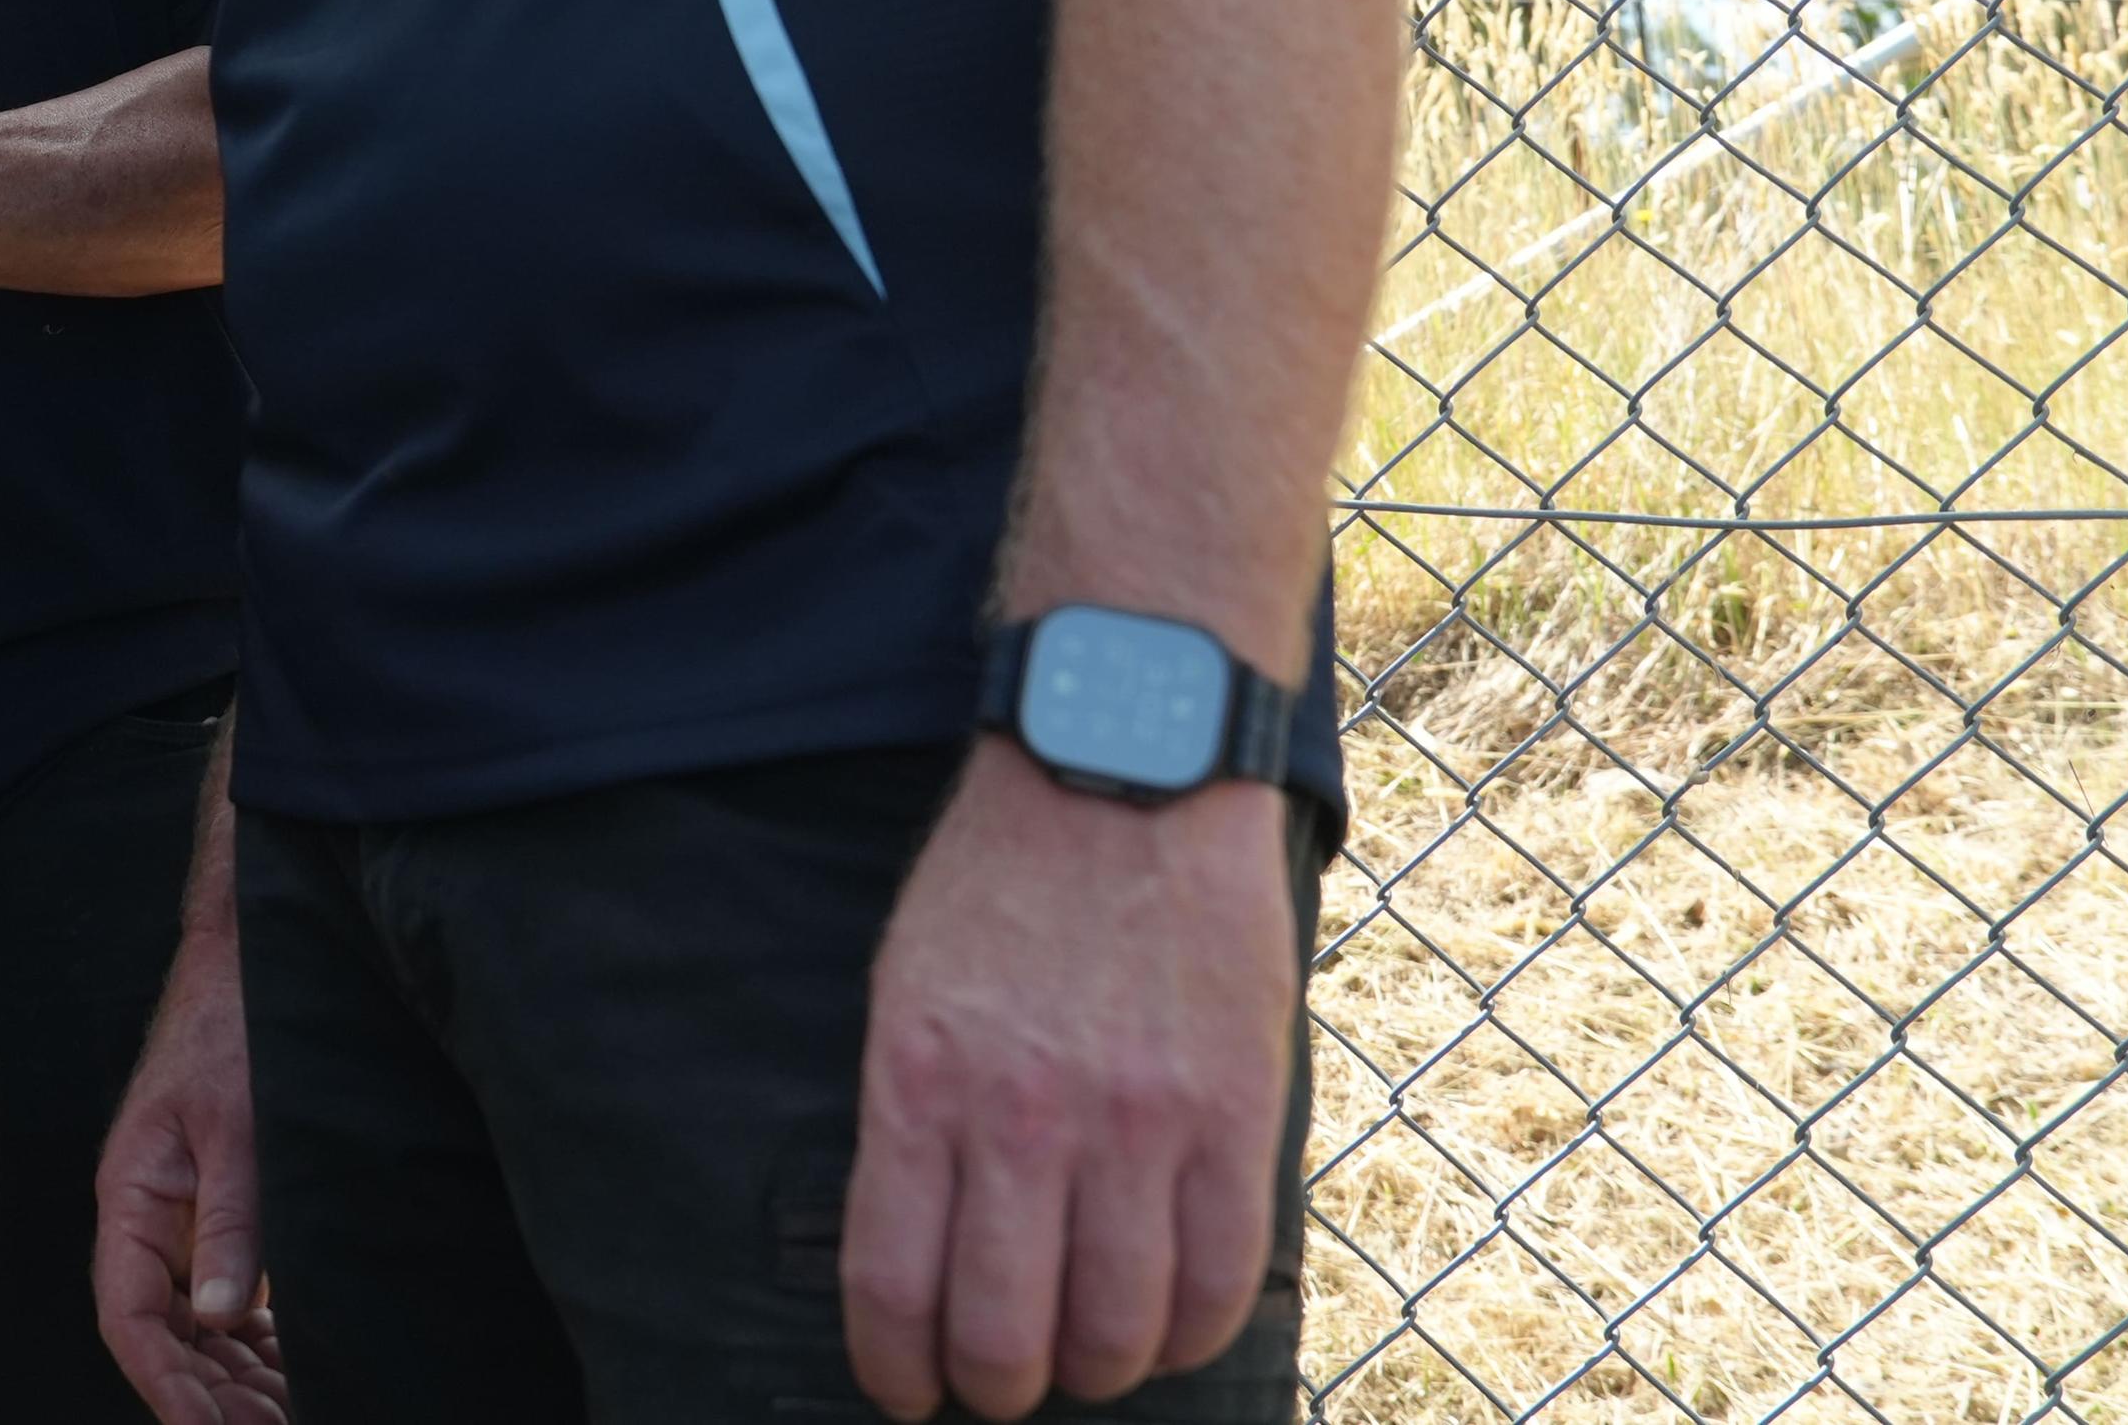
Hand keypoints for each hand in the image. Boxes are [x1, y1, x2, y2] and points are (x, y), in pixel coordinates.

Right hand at [92, 925, 281, 1424]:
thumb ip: (233, 1219)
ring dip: (234, 1376)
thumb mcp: (239, 1124)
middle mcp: (148, 1216)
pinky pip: (225, 1295)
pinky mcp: (216, 1210)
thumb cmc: (232, 1028)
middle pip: (163, 1333)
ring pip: (196, 1324)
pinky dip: (254, 1338)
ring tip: (285, 1415)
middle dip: (210, 1395)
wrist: (248, 966)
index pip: (131, 1315)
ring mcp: (181, 1217)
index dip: (166, 1384)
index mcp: (131, 1194)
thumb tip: (228, 1314)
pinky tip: (288, 1368)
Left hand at [842, 745, 1297, 1419]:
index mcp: (919, 1083)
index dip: (898, 1371)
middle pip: (1006, 1335)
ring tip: (1088, 1354)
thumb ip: (916, 1120)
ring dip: (1096, 1370)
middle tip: (1003, 1382)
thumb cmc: (1003, 881)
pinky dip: (1188, 1334)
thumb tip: (924, 1257)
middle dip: (998, 1387)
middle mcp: (1022, 1118)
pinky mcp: (1232, 1115)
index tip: (906, 1393)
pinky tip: (1166, 1326)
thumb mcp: (909, 986)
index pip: (895, 1286)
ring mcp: (1135, 1123)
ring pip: (1116, 1331)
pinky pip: (1218, 1283)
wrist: (1122, 765)